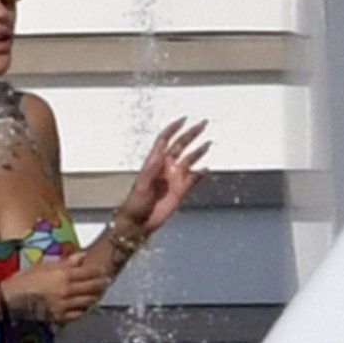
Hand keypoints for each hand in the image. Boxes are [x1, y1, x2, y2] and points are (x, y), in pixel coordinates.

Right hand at [2, 252, 107, 324]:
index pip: (89, 272)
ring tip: (97, 293)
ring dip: (95, 297)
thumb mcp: (45, 266)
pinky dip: (83, 309)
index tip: (103, 270)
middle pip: (92, 288)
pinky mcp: (59, 317)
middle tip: (105, 282)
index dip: (99, 271)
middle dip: (101, 285)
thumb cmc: (25, 279)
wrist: (11, 299)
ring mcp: (64, 305)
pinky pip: (77, 314)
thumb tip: (83, 256)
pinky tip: (85, 306)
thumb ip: (66, 262)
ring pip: (87, 301)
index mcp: (63, 275)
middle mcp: (66, 290)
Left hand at [118, 117, 210, 235]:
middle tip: (203, 124)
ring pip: (190, 159)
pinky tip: (207, 168)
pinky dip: (201, 173)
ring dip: (199, 151)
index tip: (183, 120)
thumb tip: (162, 158)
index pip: (165, 140)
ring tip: (208, 142)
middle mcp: (166, 166)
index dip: (173, 128)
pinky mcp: (182, 190)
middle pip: (181, 145)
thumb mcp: (141, 185)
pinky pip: (194, 178)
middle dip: (191, 134)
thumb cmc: (135, 204)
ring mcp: (175, 177)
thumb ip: (151, 171)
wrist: (140, 222)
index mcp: (155, 162)